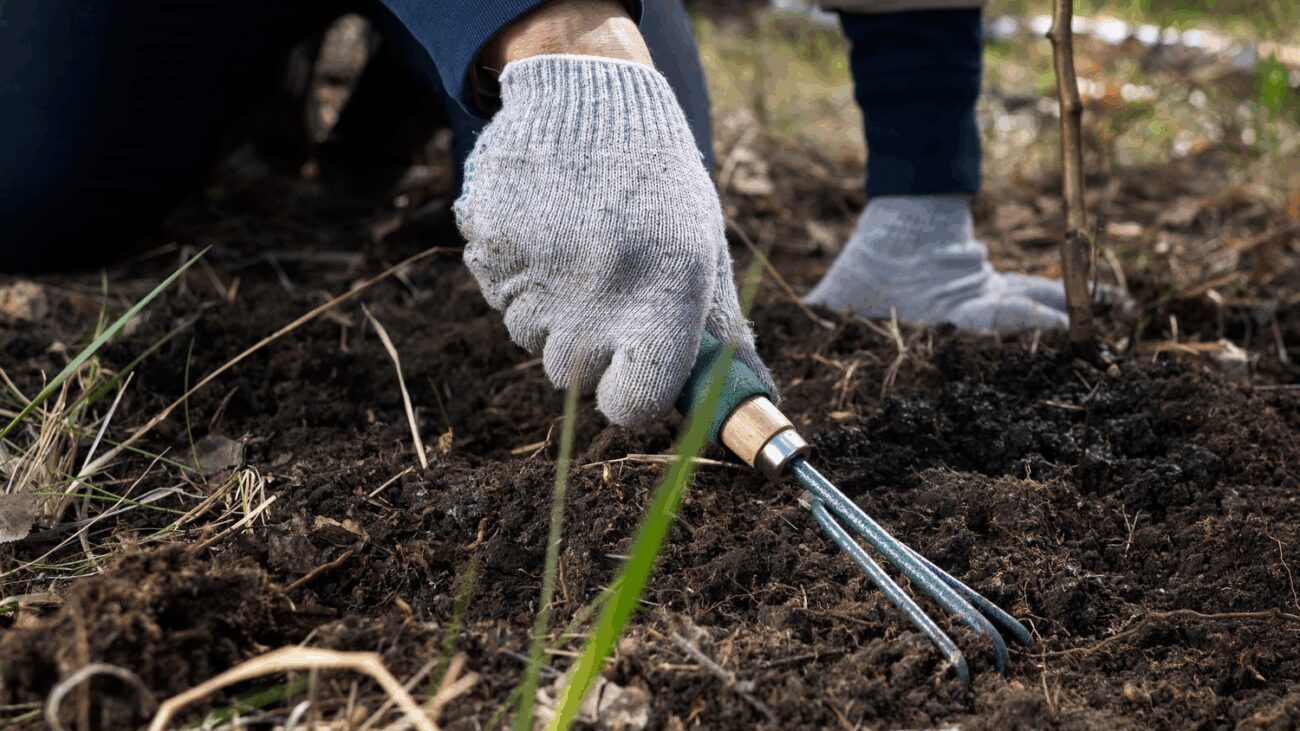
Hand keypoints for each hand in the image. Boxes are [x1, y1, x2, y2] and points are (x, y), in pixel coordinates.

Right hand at [454, 55, 773, 426]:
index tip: (629, 380)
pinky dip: (512, 272)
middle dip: (585, 346)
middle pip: (569, 374)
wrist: (591, 96)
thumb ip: (715, 329)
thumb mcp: (702, 246)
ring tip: (572, 249)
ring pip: (526, 335)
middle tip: (601, 287)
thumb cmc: (659, 183)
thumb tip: (751, 396)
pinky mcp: (492, 243)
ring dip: (546, 309)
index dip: (629, 399)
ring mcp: (537, 269)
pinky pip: (494, 291)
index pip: (633, 403)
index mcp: (665, 296)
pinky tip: (540, 228)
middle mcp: (598, 292)